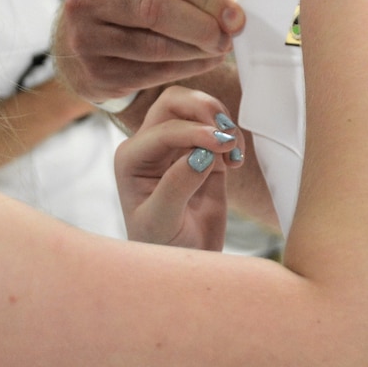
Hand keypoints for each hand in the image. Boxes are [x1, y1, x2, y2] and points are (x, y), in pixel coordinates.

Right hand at [53, 0, 242, 106]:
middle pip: (156, 7)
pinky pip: (150, 73)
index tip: (235, 12)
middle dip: (202, 23)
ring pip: (154, 45)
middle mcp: (86, 1)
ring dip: (197, 50)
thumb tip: (227, 1)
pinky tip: (204, 63)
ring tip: (222, 49)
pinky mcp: (95, 75)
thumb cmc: (116, 12)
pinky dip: (185, 68)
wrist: (69, 50)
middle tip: (230, 35)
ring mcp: (85, 40)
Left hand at [114, 85, 242, 248]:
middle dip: (204, 109)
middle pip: (174, 102)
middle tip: (228, 135)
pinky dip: (232, 136)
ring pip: (196, 107)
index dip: (195, 131)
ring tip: (234, 153)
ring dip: (220, 121)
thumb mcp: (162, 221)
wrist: (184, 265)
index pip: (165, 128)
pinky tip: (236, 162)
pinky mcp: (202, 153)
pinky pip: (218, 129)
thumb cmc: (162, 246)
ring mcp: (176, 147)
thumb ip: (176, 185)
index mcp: (131, 158)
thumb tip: (201, 154)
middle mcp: (149, 146)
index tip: (223, 143)